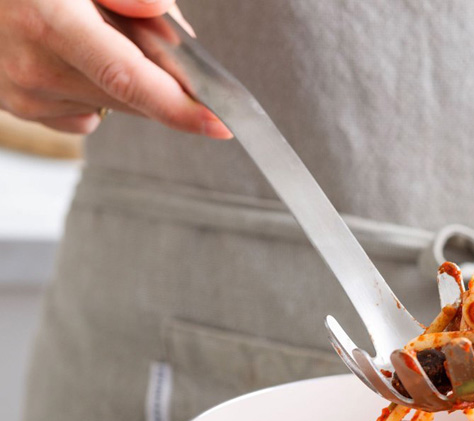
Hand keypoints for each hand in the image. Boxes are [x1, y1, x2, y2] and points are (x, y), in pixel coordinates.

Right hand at [0, 0, 230, 135]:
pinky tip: (68, 53)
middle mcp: (33, 65)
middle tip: (142, 32)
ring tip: (87, 29)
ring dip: (120, 76)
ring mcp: (23, 92)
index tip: (221, 123)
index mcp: (47, 18)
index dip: (182, 107)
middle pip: (131, 95)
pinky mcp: (18, 106)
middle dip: (155, 74)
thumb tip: (160, 12)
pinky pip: (82, 110)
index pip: (131, 78)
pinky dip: (91, 86)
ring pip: (111, 103)